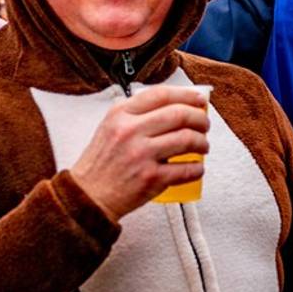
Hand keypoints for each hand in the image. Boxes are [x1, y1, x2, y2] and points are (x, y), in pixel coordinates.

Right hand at [69, 86, 209, 221]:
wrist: (88, 197)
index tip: (199, 99)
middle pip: (180, 114)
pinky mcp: (151, 178)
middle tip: (205, 125)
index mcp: (120, 115)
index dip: (186, 95)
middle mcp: (130, 132)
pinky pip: (186, 169)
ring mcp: (141, 155)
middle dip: (200, 119)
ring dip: (202, 142)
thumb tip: (175, 105)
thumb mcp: (110, 128)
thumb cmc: (101, 164)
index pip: (161, 95)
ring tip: (202, 146)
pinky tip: (197, 167)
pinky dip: (198, 168)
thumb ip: (136, 114)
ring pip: (187, 139)